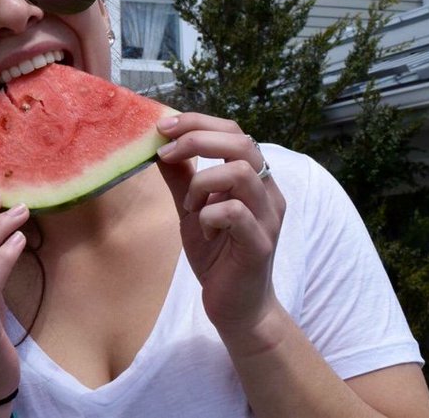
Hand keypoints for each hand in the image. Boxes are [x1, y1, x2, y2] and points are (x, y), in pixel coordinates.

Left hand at [155, 113, 285, 339]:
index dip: (198, 122)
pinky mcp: (260, 244)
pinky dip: (208, 215)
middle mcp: (268, 192)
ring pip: (240, 172)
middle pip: (242, 142)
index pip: (234, 131)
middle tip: (165, 153)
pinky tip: (202, 229)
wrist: (236, 306)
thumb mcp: (192, 208)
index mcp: (254, 178)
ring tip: (190, 206)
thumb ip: (182, 178)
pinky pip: (235, 212)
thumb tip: (159, 145)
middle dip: (196, 140)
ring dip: (202, 183)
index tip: (162, 127)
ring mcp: (268, 217)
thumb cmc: (218, 254)